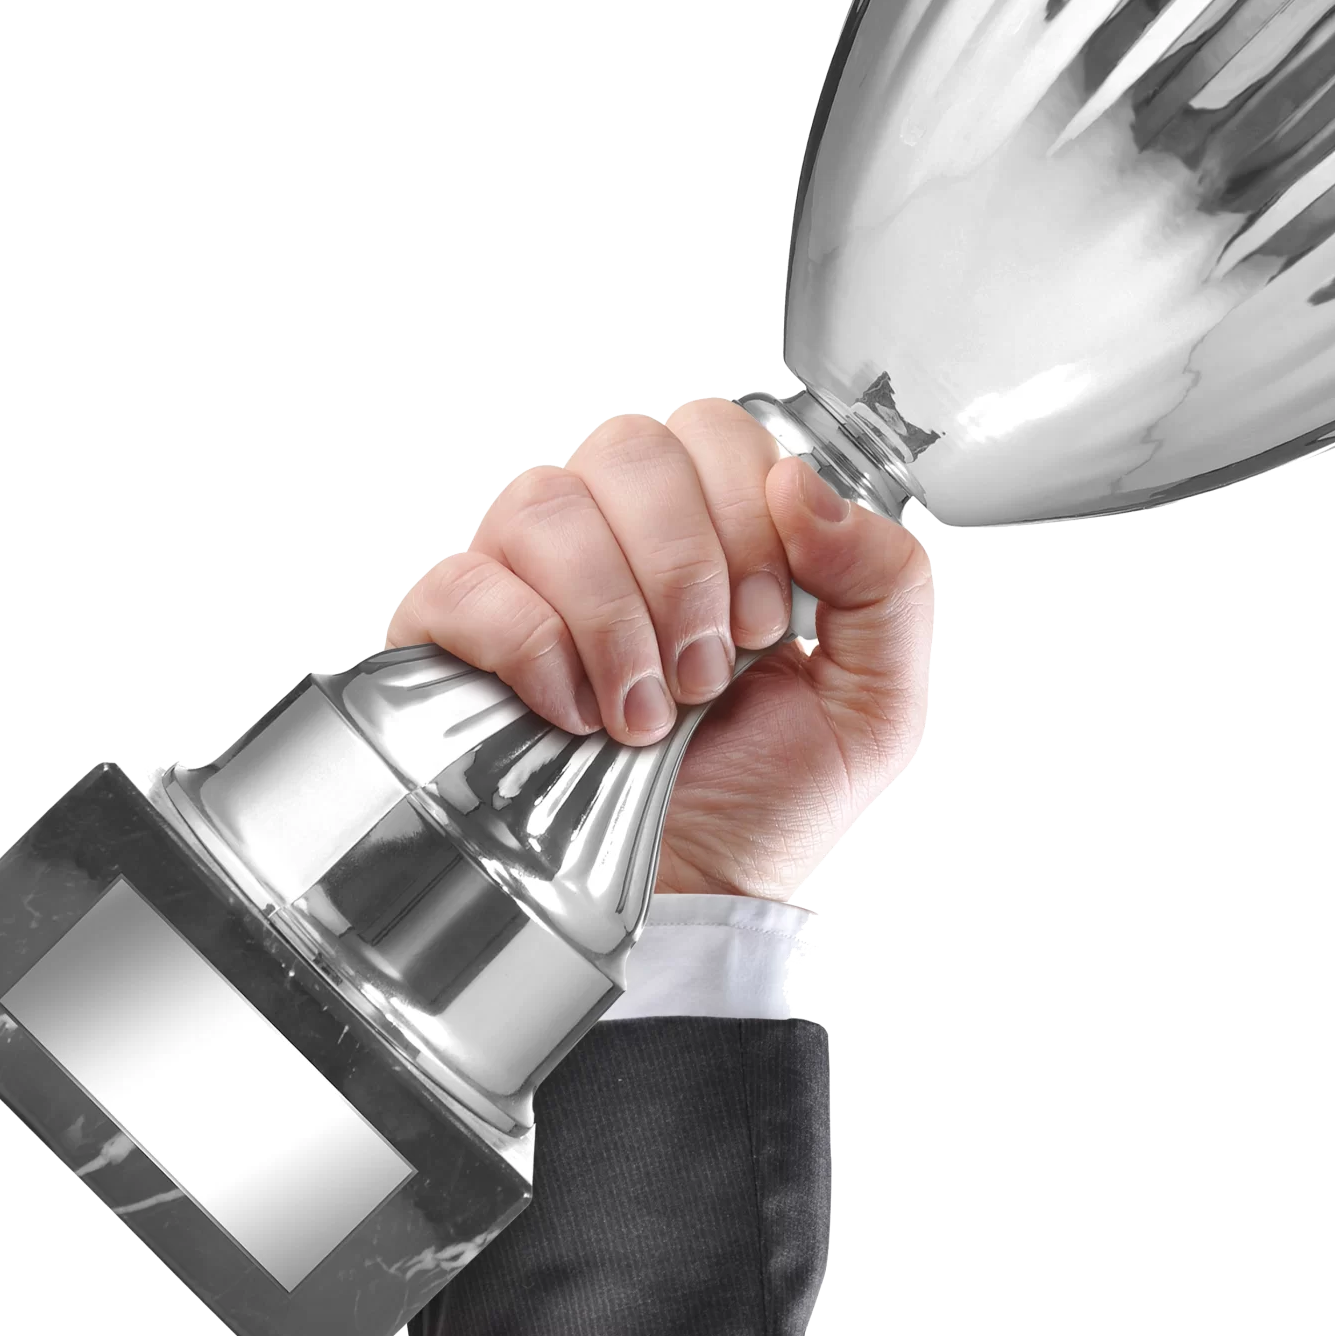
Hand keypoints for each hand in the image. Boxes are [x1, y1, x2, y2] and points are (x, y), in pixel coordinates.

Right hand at [384, 402, 933, 904]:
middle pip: (628, 446)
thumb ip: (885, 580)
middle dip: (683, 565)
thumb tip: (803, 484)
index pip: (713, 429)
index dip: (743, 512)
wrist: (684, 905)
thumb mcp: (874, 702)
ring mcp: (524, 578)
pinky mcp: (449, 636)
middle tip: (707, 672)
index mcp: (712, 529)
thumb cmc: (764, 805)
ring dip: (614, 615)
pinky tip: (572, 714)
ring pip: (545, 503)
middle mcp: (614, 534)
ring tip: (644, 713)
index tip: (762, 621)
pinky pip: (463, 581)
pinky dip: (531, 647)